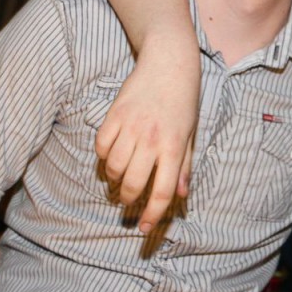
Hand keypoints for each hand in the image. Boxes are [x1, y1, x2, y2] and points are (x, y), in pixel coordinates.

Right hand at [95, 32, 199, 231]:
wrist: (169, 64)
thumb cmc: (183, 101)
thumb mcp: (189, 134)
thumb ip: (183, 165)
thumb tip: (180, 195)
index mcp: (174, 146)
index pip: (162, 191)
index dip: (153, 214)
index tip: (145, 228)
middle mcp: (151, 139)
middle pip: (133, 184)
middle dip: (129, 199)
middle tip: (128, 200)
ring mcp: (131, 126)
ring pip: (114, 168)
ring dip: (115, 179)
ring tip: (120, 177)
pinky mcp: (114, 114)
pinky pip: (101, 147)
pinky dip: (104, 157)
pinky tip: (111, 156)